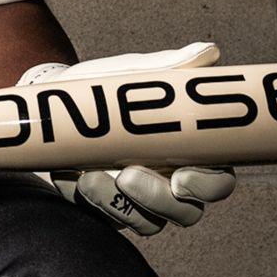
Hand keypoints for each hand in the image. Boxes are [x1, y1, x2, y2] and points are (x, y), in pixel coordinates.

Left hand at [18, 41, 236, 236]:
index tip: (181, 176)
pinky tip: (72, 179)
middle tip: (127, 176)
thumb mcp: (134, 75)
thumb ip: (169, 67)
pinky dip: (90, 202)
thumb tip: (208, 53)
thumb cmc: (107, 90)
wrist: (58, 103)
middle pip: (186, 213)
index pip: (217, 181)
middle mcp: (170, 183)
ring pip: (146, 223)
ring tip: (90, 176)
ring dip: (119, 204)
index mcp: (188, 152)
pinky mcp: (106, 210)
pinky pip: (106, 220)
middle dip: (158, 200)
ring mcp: (139, 201)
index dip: (208, 187)